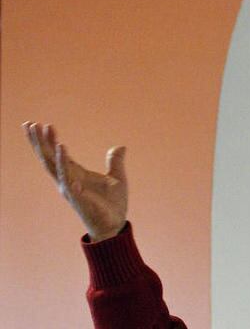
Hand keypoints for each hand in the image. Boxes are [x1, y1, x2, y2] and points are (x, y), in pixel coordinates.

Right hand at [23, 121, 127, 241]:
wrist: (115, 225)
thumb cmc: (112, 204)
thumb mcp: (117, 177)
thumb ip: (115, 162)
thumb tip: (120, 147)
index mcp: (76, 174)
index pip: (58, 153)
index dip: (50, 140)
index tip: (43, 124)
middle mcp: (68, 180)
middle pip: (49, 158)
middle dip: (39, 142)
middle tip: (30, 124)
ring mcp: (71, 190)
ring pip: (57, 168)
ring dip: (53, 152)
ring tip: (51, 136)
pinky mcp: (79, 199)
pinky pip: (71, 184)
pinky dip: (67, 172)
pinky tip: (65, 157)